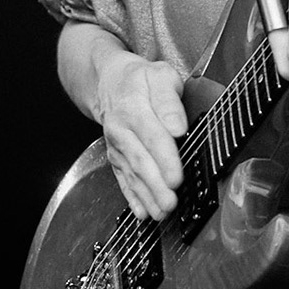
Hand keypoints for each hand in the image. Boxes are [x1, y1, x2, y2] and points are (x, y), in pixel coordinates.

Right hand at [91, 50, 188, 220]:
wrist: (110, 82)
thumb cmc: (141, 79)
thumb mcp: (160, 75)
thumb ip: (169, 100)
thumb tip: (178, 127)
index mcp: (133, 107)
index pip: (152, 136)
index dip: (165, 159)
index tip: (176, 178)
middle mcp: (121, 130)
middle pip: (141, 160)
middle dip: (156, 185)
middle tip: (171, 203)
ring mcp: (117, 146)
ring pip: (132, 174)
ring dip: (147, 196)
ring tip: (162, 213)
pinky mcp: (116, 158)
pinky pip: (122, 179)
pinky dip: (132, 198)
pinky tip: (142, 212)